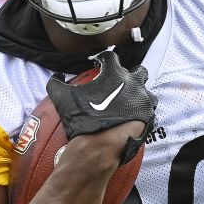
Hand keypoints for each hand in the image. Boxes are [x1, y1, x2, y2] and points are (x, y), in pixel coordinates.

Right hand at [46, 50, 156, 164]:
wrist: (101, 145)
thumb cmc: (84, 120)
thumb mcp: (63, 98)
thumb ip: (56, 83)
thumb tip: (56, 77)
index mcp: (115, 73)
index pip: (110, 57)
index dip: (103, 60)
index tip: (100, 64)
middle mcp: (133, 83)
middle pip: (137, 71)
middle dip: (129, 74)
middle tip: (120, 81)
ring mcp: (143, 100)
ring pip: (146, 91)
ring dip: (139, 94)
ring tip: (128, 101)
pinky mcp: (148, 117)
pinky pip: (148, 111)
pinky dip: (141, 112)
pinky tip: (132, 117)